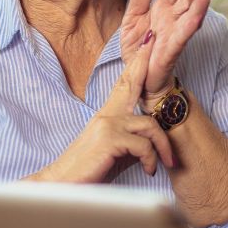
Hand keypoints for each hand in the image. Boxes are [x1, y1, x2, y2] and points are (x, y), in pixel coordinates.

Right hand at [32, 37, 174, 183]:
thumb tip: (152, 141)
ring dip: (162, 147)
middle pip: (130, 83)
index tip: (146, 43)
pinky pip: (143, 145)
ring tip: (165, 163)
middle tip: (154, 41)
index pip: (124, 85)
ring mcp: (107, 125)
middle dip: (144, 62)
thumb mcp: (116, 153)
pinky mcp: (109, 140)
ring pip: (150, 125)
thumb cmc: (90, 172)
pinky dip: (150, 160)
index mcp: (107, 115)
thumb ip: (132, 141)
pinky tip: (147, 171)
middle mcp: (106, 114)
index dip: (136, 64)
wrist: (62, 187)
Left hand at [120, 0, 214, 104]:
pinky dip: (191, 25)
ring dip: (200, 3)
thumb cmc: (138, 50)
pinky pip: (183, 36)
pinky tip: (197, 15)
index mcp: (164, 10)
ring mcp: (175, 34)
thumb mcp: (131, 18)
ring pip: (191, 15)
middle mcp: (174, 20)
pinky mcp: (172, 50)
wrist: (136, 78)